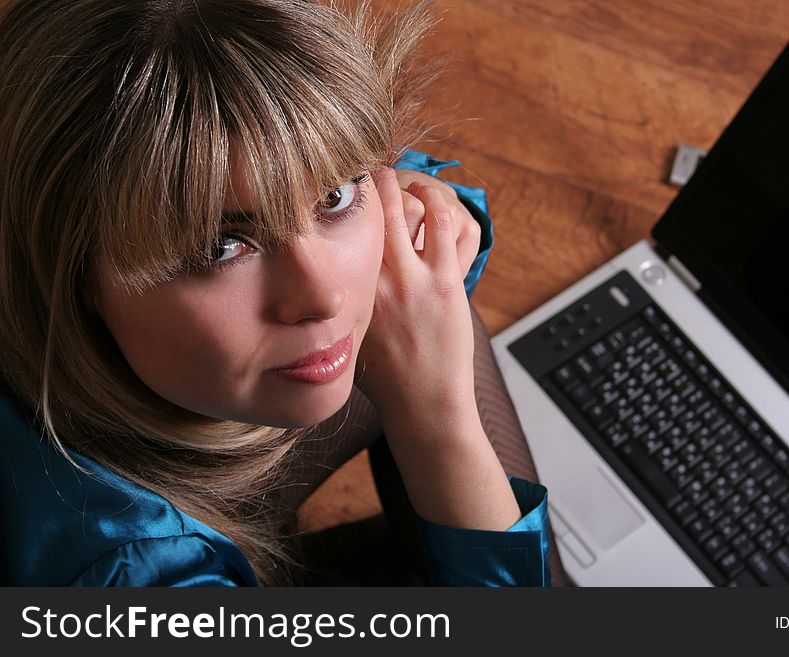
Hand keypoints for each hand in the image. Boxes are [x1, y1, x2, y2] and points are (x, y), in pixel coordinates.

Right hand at [357, 167, 519, 529]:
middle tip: (378, 171)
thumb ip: (336, 303)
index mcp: (349, 290)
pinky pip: (452, 230)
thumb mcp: (344, 337)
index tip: (345, 184)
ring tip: (414, 184)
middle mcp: (379, 278)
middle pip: (378, 203)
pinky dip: (448, 208)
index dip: (345, 193)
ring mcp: (417, 280)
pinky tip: (440, 206)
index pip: (342, 224)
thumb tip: (319, 280)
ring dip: (418, 187)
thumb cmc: (384, 378)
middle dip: (378, 177)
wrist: (423, 407)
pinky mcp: (449, 285)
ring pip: (418, 208)